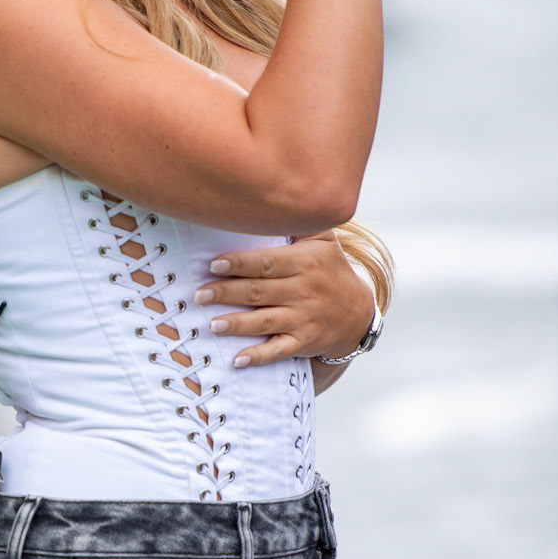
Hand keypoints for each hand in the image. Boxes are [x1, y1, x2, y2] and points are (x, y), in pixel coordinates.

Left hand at [195, 234, 375, 367]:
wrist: (357, 313)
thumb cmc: (331, 270)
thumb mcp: (325, 241)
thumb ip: (301, 224)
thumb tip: (273, 199)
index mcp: (306, 263)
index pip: (268, 263)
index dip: (240, 263)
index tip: (214, 264)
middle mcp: (305, 291)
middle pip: (259, 291)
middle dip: (227, 292)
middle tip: (199, 294)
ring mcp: (304, 319)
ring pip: (265, 321)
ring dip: (237, 324)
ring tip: (212, 324)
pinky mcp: (304, 342)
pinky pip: (278, 350)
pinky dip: (258, 356)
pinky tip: (237, 359)